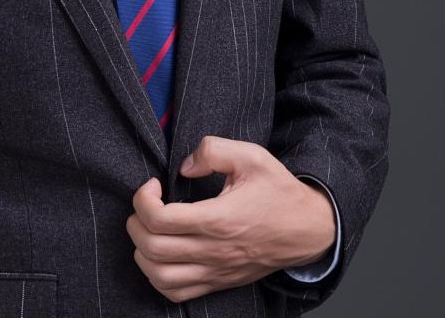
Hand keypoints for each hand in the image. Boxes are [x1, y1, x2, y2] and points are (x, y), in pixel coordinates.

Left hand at [126, 135, 335, 302]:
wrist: (308, 230)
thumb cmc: (279, 192)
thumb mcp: (252, 156)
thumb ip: (213, 150)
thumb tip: (183, 166)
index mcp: (219, 219)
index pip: (160, 219)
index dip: (143, 198)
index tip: (153, 184)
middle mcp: (213, 250)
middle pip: (152, 248)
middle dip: (136, 222)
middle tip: (146, 203)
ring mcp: (214, 271)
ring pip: (159, 276)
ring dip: (142, 251)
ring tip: (149, 229)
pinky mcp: (217, 282)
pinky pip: (175, 294)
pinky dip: (157, 277)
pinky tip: (161, 255)